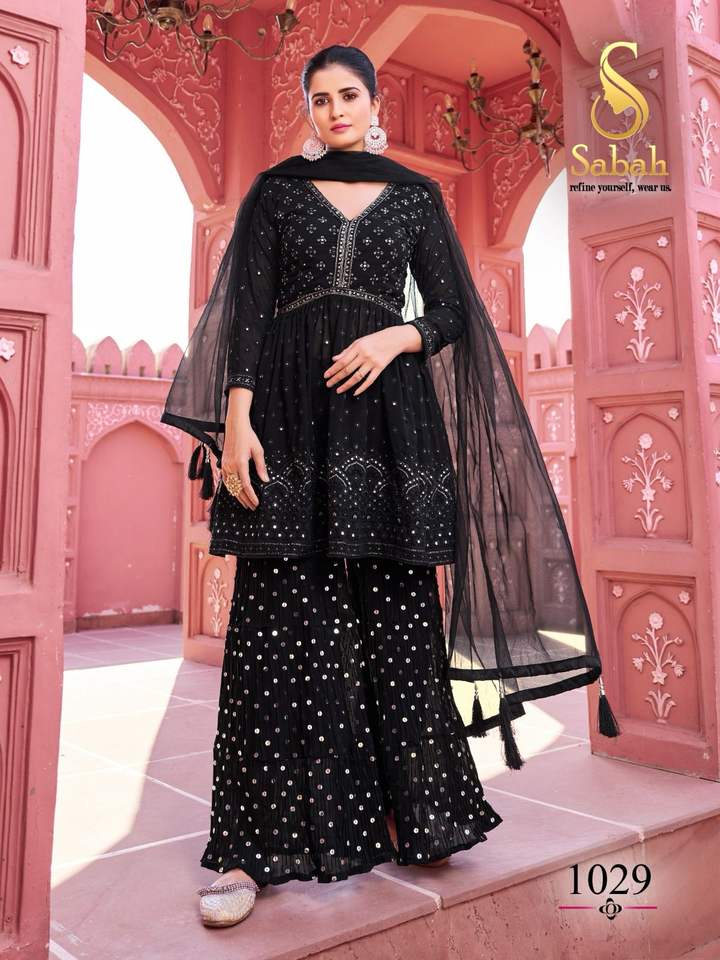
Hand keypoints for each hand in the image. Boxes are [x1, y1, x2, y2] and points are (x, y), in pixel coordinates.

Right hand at [223, 394, 268, 509]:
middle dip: (245, 500)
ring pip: (230, 486)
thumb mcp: (258, 451)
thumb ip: (261, 467)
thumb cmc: (248, 437)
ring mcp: (225, 465)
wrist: (235, 426)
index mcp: (240, 463)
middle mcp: (231, 466)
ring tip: (245, 503)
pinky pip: (225, 481)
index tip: (256, 503)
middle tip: (252, 507)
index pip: (246, 485)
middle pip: (237, 488)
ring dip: (238, 496)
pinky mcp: (222, 464)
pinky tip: (236, 493)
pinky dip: (231, 489)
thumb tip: (266, 481)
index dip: (251, 496)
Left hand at [324, 325, 421, 395]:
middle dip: (336, 378)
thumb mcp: (359, 342)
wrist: (393, 339)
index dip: (333, 369)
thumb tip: (334, 359)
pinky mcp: (380, 367)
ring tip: (339, 390)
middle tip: (328, 385)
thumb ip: (347, 351)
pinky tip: (355, 392)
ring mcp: (373, 362)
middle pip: (348, 370)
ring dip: (347, 385)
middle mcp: (364, 355)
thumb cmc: (374, 340)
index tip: (326, 376)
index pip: (342, 361)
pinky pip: (370, 380)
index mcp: (357, 347)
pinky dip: (362, 387)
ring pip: (357, 376)